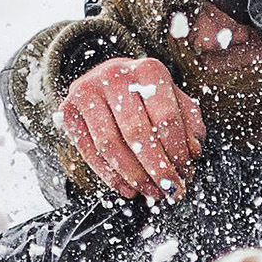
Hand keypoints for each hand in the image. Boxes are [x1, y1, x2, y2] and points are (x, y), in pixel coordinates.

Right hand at [59, 55, 206, 198]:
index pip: (166, 117)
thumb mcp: (173, 100)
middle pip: (137, 133)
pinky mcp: (69, 111)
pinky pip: (89, 152)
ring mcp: (87, 93)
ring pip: (110, 145)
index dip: (177, 152)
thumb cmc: (144, 93)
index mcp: (148, 70)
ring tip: (150, 192)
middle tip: (169, 190)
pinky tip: (127, 188)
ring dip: (133, 176)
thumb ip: (188, 124)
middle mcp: (115, 76)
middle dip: (156, 169)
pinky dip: (110, 176)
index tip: (185, 174)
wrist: (106, 79)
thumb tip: (192, 152)